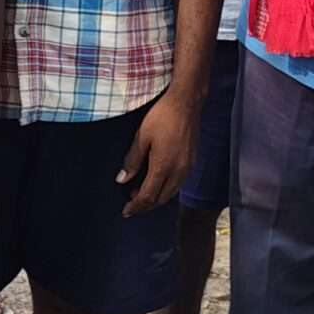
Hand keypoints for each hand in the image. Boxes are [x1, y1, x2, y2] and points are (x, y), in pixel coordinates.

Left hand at [117, 91, 200, 216]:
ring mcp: (187, 167)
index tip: (126, 211)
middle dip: (145, 205)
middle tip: (131, 204)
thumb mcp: (141, 136)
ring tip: (141, 193)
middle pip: (161, 199)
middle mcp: (178, 171)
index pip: (148, 196)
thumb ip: (132, 160)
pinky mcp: (192, 161)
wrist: (186, 102)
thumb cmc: (162, 115)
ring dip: (156, 198)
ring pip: (171, 193)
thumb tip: (122, 179)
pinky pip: (178, 184)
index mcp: (164, 167)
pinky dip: (166, 189)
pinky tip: (158, 181)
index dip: (136, 206)